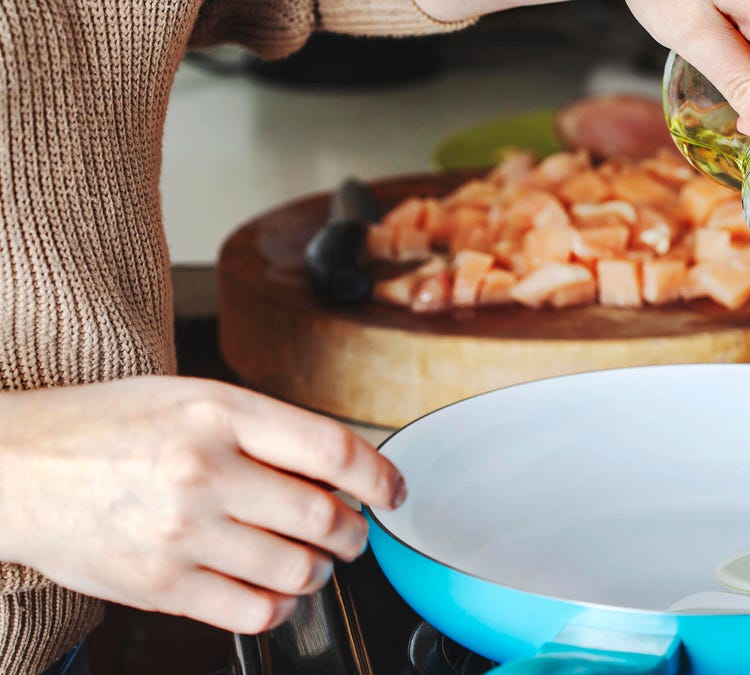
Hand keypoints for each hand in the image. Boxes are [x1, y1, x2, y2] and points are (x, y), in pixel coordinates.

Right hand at [0, 376, 404, 633]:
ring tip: (312, 562)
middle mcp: (204, 471)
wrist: (15, 468)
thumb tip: (338, 469)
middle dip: (354, 533)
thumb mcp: (189, 399)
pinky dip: (279, 607)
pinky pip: (253, 612)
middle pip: (324, 517)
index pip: (332, 451)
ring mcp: (182, 532)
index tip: (393, 491)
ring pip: (298, 570)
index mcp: (218, 414)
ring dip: (320, 572)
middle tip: (351, 533)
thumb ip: (263, 431)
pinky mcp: (161, 584)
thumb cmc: (104, 427)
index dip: (380, 477)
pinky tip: (272, 590)